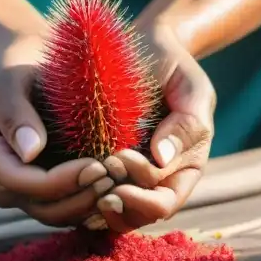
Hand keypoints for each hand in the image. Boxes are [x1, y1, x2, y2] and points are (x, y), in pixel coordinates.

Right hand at [0, 34, 115, 225]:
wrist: (30, 60)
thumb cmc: (20, 62)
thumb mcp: (11, 77)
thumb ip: (16, 111)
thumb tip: (29, 152)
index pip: (17, 182)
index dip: (56, 182)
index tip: (96, 165)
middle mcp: (1, 176)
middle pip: (37, 206)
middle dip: (77, 197)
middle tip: (114, 176)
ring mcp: (23, 186)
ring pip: (54, 214)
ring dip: (87, 204)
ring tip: (119, 182)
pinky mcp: (46, 187)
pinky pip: (68, 208)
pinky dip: (91, 203)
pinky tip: (117, 187)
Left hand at [95, 25, 215, 232]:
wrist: (146, 45)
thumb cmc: (173, 65)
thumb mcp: (190, 88)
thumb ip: (187, 124)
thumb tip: (162, 160)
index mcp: (185, 167)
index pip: (165, 202)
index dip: (142, 196)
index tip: (118, 163)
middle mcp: (160, 180)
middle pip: (139, 216)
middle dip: (120, 202)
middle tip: (98, 176)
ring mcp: (132, 177)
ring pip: (117, 214)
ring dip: (99, 207)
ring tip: (84, 185)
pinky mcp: (106, 167)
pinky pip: (96, 197)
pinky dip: (85, 198)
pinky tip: (70, 185)